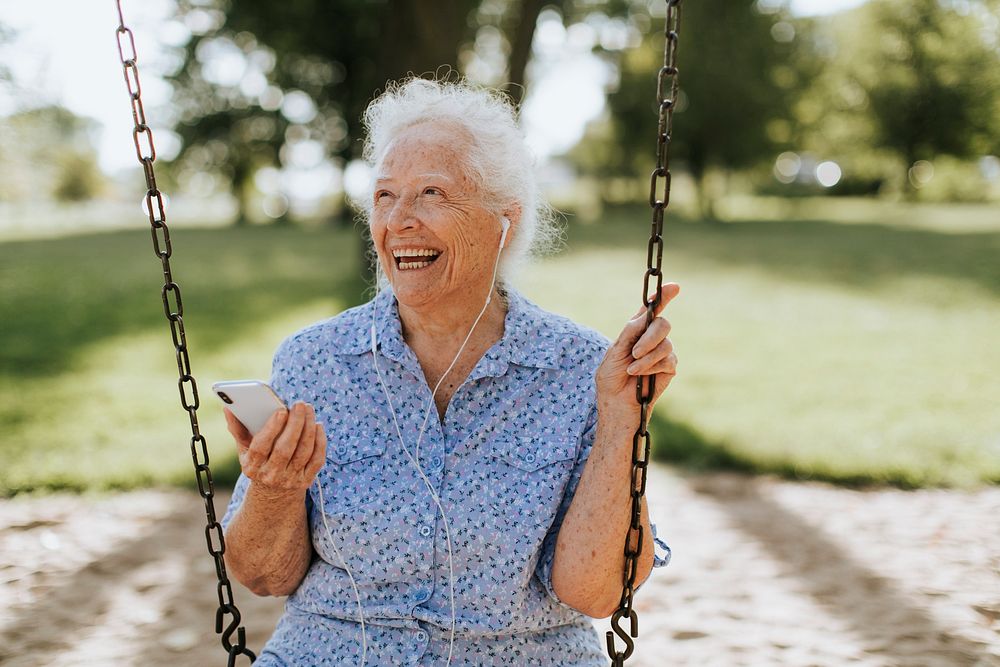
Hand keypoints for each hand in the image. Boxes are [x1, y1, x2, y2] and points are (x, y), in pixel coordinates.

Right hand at [223, 401, 326, 496]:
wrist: (272, 493)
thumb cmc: (258, 462)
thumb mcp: (244, 450)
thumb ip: (237, 429)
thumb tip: (227, 407)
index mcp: (252, 466)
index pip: (261, 447)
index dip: (271, 429)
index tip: (281, 410)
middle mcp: (270, 475)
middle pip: (285, 448)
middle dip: (295, 424)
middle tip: (300, 404)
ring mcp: (289, 480)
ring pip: (303, 452)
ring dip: (308, 428)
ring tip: (309, 410)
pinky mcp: (306, 481)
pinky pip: (316, 460)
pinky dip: (319, 441)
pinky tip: (318, 425)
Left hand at [595, 283, 679, 416]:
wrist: (616, 401)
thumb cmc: (612, 376)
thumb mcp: (615, 350)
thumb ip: (630, 332)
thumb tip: (644, 316)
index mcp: (637, 329)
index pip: (652, 308)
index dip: (664, 296)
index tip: (674, 287)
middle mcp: (652, 338)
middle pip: (663, 324)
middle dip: (650, 337)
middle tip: (635, 352)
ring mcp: (662, 352)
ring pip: (666, 343)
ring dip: (647, 357)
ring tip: (632, 369)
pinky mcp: (669, 367)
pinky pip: (668, 360)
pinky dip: (651, 367)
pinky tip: (640, 375)